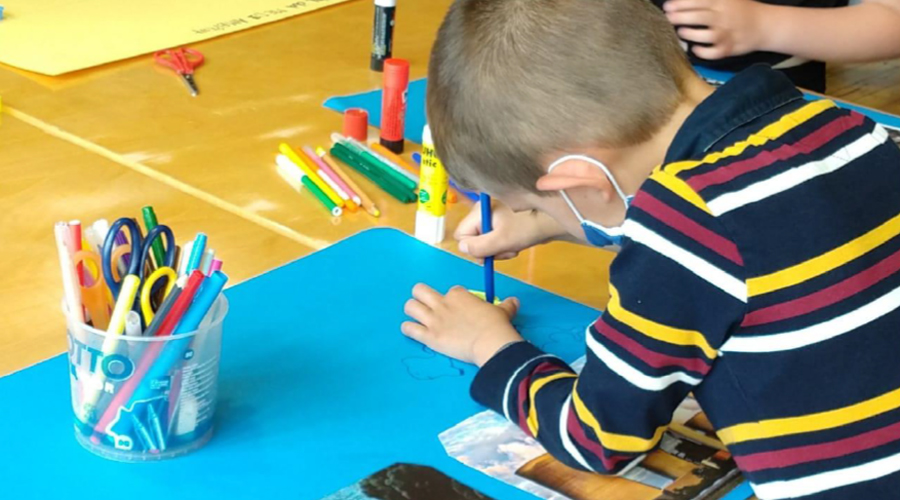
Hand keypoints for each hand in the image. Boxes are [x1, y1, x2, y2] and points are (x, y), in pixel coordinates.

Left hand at [401, 284, 523, 365]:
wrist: (491, 343)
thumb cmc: (497, 325)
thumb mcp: (504, 311)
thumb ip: (507, 305)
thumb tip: (515, 301)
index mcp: (459, 294)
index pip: (450, 290)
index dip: (452, 299)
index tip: (458, 309)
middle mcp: (443, 304)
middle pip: (420, 290)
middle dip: (421, 296)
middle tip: (428, 306)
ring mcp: (434, 320)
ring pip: (410, 306)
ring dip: (412, 311)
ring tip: (417, 317)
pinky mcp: (429, 336)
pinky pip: (409, 328)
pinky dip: (408, 329)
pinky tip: (412, 331)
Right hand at [455, 200, 564, 259]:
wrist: (552, 222)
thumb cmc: (527, 228)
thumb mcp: (502, 240)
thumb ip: (479, 246)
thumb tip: (462, 248)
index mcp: (478, 211)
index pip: (461, 235)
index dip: (473, 247)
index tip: (490, 252)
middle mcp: (482, 212)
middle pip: (472, 239)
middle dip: (487, 250)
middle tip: (504, 251)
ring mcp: (492, 217)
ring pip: (483, 242)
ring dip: (496, 250)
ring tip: (512, 248)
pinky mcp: (502, 223)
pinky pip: (493, 240)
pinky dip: (502, 246)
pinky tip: (515, 245)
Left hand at [664, 0, 766, 59]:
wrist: (764, 25)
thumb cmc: (741, 10)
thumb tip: (682, 0)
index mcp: (723, 2)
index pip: (699, 1)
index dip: (681, 4)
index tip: (667, 6)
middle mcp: (724, 18)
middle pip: (700, 17)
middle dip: (681, 17)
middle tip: (668, 18)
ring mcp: (727, 34)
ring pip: (706, 35)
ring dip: (691, 34)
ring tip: (680, 32)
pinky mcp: (729, 49)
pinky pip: (714, 53)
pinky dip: (703, 52)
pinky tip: (695, 49)